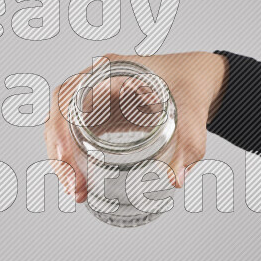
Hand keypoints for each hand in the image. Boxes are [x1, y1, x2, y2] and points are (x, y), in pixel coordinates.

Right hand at [44, 51, 227, 201]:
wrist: (201, 79)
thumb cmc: (192, 83)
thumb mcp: (192, 113)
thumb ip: (187, 144)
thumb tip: (175, 179)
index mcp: (110, 70)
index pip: (67, 96)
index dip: (60, 127)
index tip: (65, 157)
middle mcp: (97, 82)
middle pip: (59, 116)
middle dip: (60, 154)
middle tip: (75, 186)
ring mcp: (97, 99)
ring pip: (64, 128)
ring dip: (64, 160)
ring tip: (77, 190)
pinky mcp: (103, 115)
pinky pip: (78, 136)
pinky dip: (75, 159)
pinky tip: (82, 182)